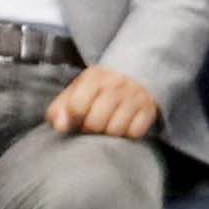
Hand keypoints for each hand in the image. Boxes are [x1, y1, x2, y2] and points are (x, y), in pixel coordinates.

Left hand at [47, 64, 163, 140]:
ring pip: (116, 131)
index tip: (76, 120)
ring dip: (109, 134)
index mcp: (94, 77)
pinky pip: (134, 133)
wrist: (134, 74)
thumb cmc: (97, 90)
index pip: (76, 107)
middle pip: (95, 123)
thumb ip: (59, 109)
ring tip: (107, 126)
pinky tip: (124, 126)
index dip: (73, 120)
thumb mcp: (75, 91)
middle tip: (93, 125)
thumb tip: (60, 127)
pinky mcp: (148, 109)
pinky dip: (127, 134)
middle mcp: (116, 84)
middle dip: (90, 129)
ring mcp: (134, 96)